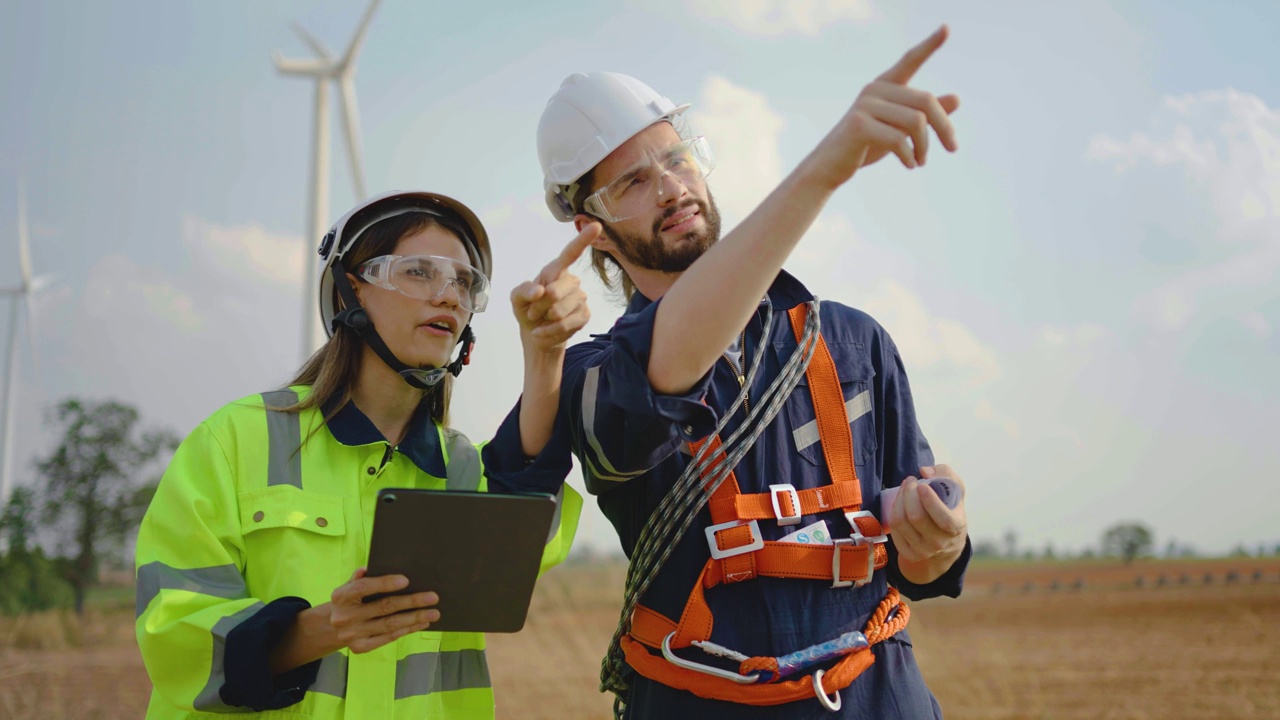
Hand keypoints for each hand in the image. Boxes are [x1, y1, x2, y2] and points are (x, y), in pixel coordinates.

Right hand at [327, 568, 439, 653]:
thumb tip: (369, 568)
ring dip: (414, 618)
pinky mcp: (360, 647)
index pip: (363, 587)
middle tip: (432, 597)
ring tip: (433, 613)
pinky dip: (407, 629)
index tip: (406, 580)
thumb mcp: (349, 587)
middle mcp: (344, 617)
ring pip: (389, 625)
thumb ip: (359, 578)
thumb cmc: (350, 601)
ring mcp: (352, 634)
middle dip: (411, 601)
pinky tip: (421, 623)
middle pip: (383, 607)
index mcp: (341, 596)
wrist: (334, 627)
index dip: (384, 583)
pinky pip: (388, 638)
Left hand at [511, 223, 598, 353]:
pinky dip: (549, 330)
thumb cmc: (527, 309)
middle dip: (538, 306)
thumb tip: (540, 290)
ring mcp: (580, 298)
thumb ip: (523, 290)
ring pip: (559, 311)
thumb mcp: (516, 299)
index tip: (596, 226)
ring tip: (542, 319)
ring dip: (544, 319)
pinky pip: (565, 324)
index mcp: (555, 270)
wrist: (536, 333)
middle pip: (554, 292)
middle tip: (533, 311)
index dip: (583, 239)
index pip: (571, 253)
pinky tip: (543, 330)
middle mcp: (571, 281)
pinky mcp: (584, 315)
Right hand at [803, 25, 959, 188]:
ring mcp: (865, 105)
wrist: (829, 166)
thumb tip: (957, 99)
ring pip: (916, 122)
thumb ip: (925, 115)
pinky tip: (910, 165)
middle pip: (926, 101)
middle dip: (944, 127)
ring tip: (921, 161)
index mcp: (885, 85)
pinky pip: (899, 140)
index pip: (910, 60)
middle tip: (952, 148)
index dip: (929, 45)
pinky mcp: (860, 125)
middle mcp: (874, 89)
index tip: (946, 28)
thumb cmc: (865, 146)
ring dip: (925, 147)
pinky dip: (909, 156)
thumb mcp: (899, 129)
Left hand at [888, 464, 967, 572]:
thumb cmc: (950, 509)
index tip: (921, 485)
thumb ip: (946, 474)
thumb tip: (925, 471)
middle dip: (909, 494)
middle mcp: (940, 543)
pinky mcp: (909, 554)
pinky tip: (901, 505)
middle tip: (910, 481)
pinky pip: (894, 529)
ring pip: (901, 522)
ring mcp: (923, 551)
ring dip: (899, 500)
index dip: (930, 501)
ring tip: (905, 489)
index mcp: (955, 528)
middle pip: (916, 517)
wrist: (946, 541)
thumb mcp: (956, 491)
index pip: (943, 518)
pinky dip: (894, 512)